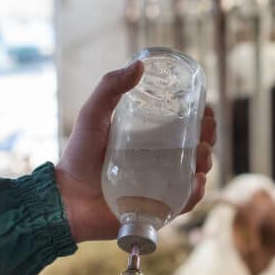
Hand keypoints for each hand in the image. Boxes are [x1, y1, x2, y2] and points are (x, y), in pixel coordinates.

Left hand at [56, 62, 217, 242]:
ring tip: (201, 153)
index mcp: (150, 143)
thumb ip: (110, 88)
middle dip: (208, 138)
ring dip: (205, 162)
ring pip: (195, 175)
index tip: (207, 107)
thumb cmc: (78, 157)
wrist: (66, 198)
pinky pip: (183, 203)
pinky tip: (196, 181)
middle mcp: (160, 165)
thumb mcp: (93, 115)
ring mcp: (161, 188)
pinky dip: (195, 193)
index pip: (184, 129)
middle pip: (195, 151)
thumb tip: (139, 64)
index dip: (201, 120)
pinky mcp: (158, 210)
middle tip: (207, 128)